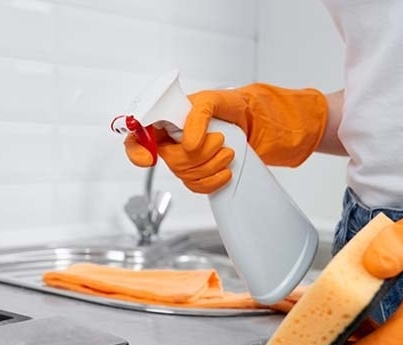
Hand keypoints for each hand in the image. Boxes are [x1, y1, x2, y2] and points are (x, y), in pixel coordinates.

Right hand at [124, 84, 327, 193]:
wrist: (265, 126)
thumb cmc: (240, 106)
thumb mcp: (218, 99)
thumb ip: (199, 114)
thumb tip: (188, 142)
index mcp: (170, 118)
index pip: (138, 135)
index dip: (137, 149)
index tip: (150, 159)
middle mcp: (174, 139)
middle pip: (167, 159)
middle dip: (195, 155)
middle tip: (219, 141)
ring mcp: (187, 158)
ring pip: (184, 175)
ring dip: (209, 166)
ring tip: (229, 152)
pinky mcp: (201, 175)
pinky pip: (196, 187)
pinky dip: (213, 182)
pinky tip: (226, 173)